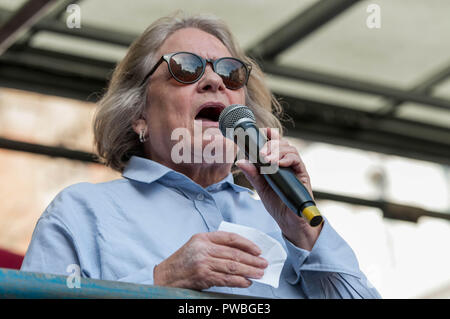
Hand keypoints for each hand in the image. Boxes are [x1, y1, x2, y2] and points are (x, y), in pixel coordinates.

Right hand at [153, 231, 267, 289]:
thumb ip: (215, 246)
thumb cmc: (183, 261)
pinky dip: (239, 281)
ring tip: (259, 273)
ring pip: (232, 266)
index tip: (258, 250)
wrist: (165, 276)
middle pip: (234, 253)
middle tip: (263, 264)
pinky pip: (226, 279)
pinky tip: (247, 282)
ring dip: (249, 271)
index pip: (230, 238)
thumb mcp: (197, 246)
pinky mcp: (203, 276)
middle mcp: (203, 248)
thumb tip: (242, 252)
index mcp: (203, 238)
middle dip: (252, 259)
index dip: (247, 243)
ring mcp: (203, 262)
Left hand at [236, 128, 321, 249]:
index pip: (275, 144)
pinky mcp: (303, 175)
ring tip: (267, 159)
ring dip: (277, 151)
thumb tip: (240, 161)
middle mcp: (288, 164)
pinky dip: (287, 159)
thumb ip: (253, 175)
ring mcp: (296, 169)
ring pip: (290, 149)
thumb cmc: (278, 204)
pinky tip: (278, 163)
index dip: (270, 135)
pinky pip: (297, 161)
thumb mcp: (261, 188)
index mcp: (277, 164)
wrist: (290, 222)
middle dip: (270, 145)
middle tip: (260, 153)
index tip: (262, 132)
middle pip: (282, 144)